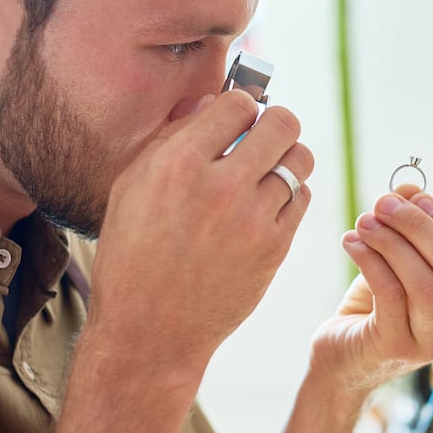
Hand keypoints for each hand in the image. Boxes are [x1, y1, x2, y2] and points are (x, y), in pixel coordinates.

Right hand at [87, 91, 313, 366]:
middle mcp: (220, 186)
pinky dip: (289, 193)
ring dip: (287, 157)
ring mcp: (253, 219)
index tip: (235, 120)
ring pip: (300, 160)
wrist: (150, 329)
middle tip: (262, 137)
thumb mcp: (130, 188)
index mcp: (178, 164)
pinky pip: (302, 198)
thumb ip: (169, 138)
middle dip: (274, 123)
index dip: (240, 107)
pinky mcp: (274, 248)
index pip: (237, 103)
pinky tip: (267, 202)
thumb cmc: (132, 255)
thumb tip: (210, 103)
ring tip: (268, 169)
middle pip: (282, 123)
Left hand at [312, 186, 432, 393]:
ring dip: (391, 242)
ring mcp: (431, 345)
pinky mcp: (395, 348)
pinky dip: (370, 260)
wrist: (342, 360)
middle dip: (418, 226)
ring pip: (424, 282)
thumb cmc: (377, 308)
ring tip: (363, 222)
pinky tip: (350, 243)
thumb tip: (411, 189)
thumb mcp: (400, 264)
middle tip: (382, 203)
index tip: (412, 197)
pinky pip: (390, 294)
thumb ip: (413, 228)